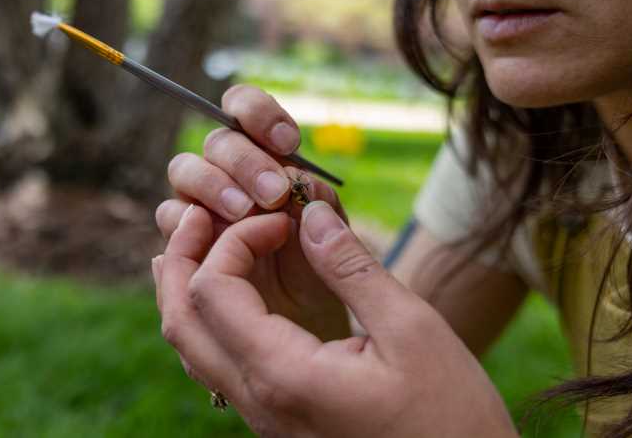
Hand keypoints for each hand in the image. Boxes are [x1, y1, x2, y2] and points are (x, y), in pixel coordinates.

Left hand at [152, 201, 517, 437]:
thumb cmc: (449, 413)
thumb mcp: (410, 329)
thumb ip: (352, 269)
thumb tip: (311, 214)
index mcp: (283, 376)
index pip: (214, 291)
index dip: (235, 240)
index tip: (285, 219)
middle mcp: (259, 401)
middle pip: (182, 322)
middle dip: (184, 259)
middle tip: (204, 214)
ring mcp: (265, 417)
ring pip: (194, 347)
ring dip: (189, 289)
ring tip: (205, 243)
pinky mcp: (280, 420)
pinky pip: (220, 364)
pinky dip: (214, 317)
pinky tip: (238, 293)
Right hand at [155, 84, 348, 339]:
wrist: (308, 331)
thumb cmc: (326, 277)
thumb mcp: (335, 240)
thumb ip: (321, 208)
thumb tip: (298, 178)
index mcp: (268, 157)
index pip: (243, 108)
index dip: (258, 113)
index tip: (288, 141)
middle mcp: (232, 175)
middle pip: (217, 140)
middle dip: (245, 160)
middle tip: (275, 192)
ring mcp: (204, 205)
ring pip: (185, 171)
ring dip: (213, 185)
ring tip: (245, 213)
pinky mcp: (184, 241)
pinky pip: (171, 219)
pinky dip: (187, 223)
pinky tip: (212, 237)